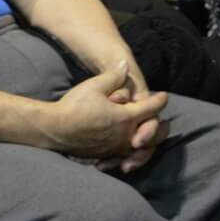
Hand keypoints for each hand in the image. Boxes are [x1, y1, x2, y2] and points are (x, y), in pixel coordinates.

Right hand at [47, 62, 168, 159]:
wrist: (54, 129)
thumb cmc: (74, 106)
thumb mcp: (94, 86)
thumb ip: (113, 76)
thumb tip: (125, 64)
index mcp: (126, 117)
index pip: (151, 108)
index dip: (159, 100)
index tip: (163, 95)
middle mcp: (126, 135)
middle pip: (154, 133)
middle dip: (161, 126)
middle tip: (164, 121)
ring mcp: (117, 148)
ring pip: (144, 149)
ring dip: (151, 142)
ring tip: (151, 137)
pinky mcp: (107, 155)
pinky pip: (128, 156)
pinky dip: (135, 152)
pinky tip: (132, 149)